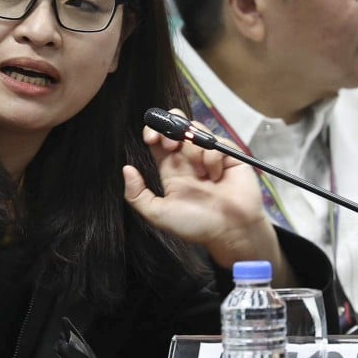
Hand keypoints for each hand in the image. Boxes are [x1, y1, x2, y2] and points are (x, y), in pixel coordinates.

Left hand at [123, 109, 288, 275]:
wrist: (230, 232)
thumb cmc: (196, 226)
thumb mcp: (158, 214)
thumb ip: (137, 195)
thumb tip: (126, 169)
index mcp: (171, 168)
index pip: (158, 138)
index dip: (153, 131)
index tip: (151, 139)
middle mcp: (189, 159)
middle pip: (176, 125)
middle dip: (171, 129)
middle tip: (171, 146)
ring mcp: (209, 156)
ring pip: (196, 130)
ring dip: (193, 147)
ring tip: (199, 172)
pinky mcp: (229, 156)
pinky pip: (217, 144)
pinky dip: (214, 158)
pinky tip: (216, 176)